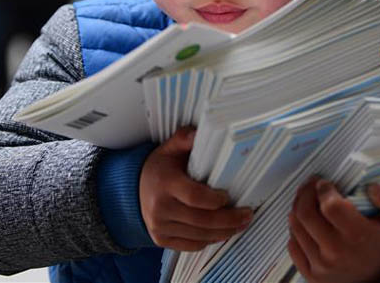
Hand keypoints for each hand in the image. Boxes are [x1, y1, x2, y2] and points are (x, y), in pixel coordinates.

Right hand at [139, 127, 252, 251]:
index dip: (215, 200)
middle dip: (229, 220)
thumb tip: (200, 132)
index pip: (194, 196)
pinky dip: (209, 241)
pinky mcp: (161, 239)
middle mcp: (160, 208)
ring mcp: (159, 227)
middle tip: (247, 215)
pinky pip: (191, 246)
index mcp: (164, 183)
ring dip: (224, 233)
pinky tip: (222, 233)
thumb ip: (184, 139)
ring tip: (240, 225)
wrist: (132, 190)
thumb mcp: (169, 149)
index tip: (229, 196)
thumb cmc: (159, 168)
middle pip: (201, 220)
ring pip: (199, 237)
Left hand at [288, 178, 379, 282]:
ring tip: (308, 200)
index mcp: (357, 236)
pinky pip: (292, 245)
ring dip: (298, 207)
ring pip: (295, 226)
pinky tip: (307, 223)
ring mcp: (320, 266)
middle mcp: (336, 252)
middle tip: (311, 184)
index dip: (323, 189)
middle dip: (305, 192)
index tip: (325, 183)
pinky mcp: (310, 275)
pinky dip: (296, 229)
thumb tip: (372, 187)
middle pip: (305, 213)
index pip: (330, 206)